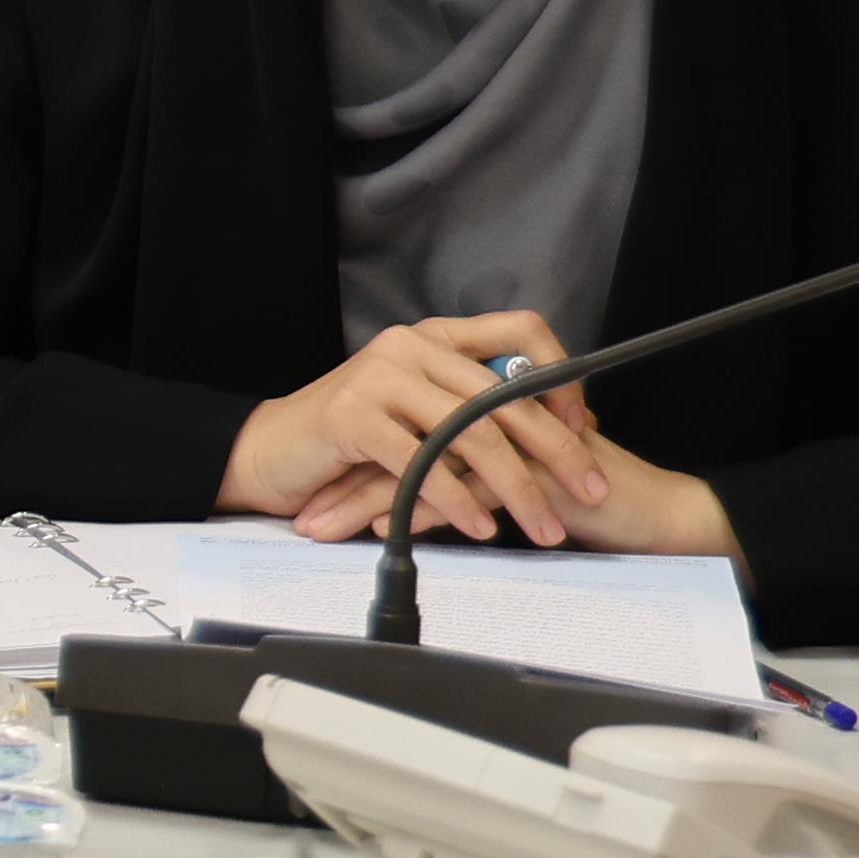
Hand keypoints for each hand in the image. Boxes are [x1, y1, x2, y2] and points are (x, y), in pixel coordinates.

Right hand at [221, 311, 610, 544]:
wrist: (267, 451)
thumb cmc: (349, 440)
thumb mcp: (420, 414)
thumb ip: (475, 412)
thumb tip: (562, 432)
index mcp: (434, 338)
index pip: (520, 330)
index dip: (562, 375)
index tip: (583, 425)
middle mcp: (410, 347)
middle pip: (506, 395)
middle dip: (558, 450)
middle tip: (591, 491)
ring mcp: (380, 378)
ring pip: (472, 433)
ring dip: (517, 488)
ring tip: (543, 527)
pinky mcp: (354, 417)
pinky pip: (423, 463)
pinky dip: (457, 500)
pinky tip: (480, 526)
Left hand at [287, 444, 743, 562]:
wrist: (653, 518)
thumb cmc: (584, 503)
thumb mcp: (512, 487)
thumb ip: (465, 476)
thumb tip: (404, 495)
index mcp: (485, 408)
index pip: (405, 426)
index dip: (357, 456)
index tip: (312, 489)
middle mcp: (492, 412)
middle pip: (400, 438)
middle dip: (344, 479)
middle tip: (300, 514)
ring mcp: (510, 436)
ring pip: (420, 460)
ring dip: (367, 499)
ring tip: (324, 529)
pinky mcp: (530, 468)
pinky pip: (463, 487)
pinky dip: (421, 510)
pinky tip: (388, 531)